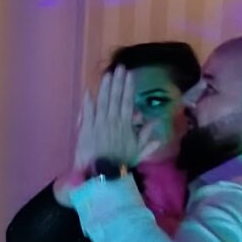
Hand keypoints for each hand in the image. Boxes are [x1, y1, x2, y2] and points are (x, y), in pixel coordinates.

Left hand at [69, 66, 160, 180]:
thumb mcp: (138, 152)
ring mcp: (98, 124)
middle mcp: (112, 121)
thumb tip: (155, 123)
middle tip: (119, 67)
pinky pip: (87, 112)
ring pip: (102, 101)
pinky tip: (88, 90)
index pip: (127, 103)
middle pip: (115, 98)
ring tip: (107, 74)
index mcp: (125, 126)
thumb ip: (147, 138)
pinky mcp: (86, 129)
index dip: (128, 88)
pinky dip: (87, 101)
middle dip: (118, 82)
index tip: (129, 75)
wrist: (102, 174)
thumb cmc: (120, 164)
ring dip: (105, 87)